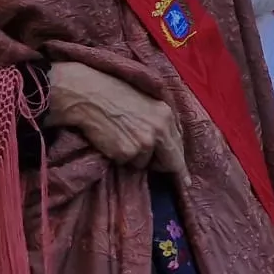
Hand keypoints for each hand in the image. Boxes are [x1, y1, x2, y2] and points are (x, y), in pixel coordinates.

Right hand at [46, 62, 184, 172]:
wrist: (87, 93)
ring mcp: (143, 143)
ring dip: (135, 157)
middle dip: (162, 166)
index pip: (179, 146)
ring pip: (144, 163)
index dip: (180, 165)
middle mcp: (159, 130)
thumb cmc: (112, 92)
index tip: (186, 181)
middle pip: (170, 162)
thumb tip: (168, 144)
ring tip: (120, 136)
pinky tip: (111, 139)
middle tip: (152, 165)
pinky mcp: (126, 153)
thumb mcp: (144, 100)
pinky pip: (126, 163)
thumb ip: (159, 120)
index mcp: (166, 115)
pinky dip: (119, 156)